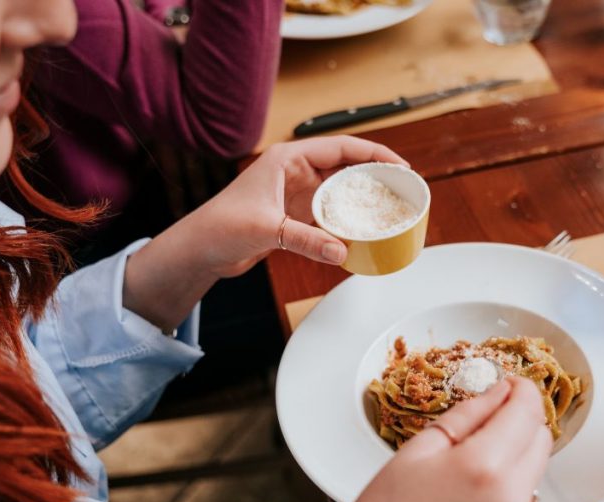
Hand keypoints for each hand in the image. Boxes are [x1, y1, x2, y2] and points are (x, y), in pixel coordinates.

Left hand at [189, 135, 407, 278]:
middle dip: (376, 176)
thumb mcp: (266, 229)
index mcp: (287, 159)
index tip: (400, 166)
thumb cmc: (220, 226)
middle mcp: (295, 172)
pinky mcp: (295, 215)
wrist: (200, 248)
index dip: (374, 154)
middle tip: (404, 189)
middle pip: (347, 167)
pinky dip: (348, 221)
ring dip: (364, 200)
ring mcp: (297, 194)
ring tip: (390, 209)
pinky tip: (364, 231)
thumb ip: (305, 240)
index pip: (341, 148)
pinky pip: (331, 214)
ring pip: (341, 191)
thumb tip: (342, 251)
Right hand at [243, 377, 552, 501]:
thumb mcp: (418, 451)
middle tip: (492, 404)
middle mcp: (512, 493)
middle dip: (523, 413)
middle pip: (541, 435)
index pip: (527, 410)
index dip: (520, 388)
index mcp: (486, 466)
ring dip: (520, 440)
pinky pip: (526, 488)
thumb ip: (465, 416)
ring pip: (537, 462)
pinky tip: (479, 467)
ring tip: (480, 436)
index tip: (506, 380)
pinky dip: (513, 468)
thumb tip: (495, 393)